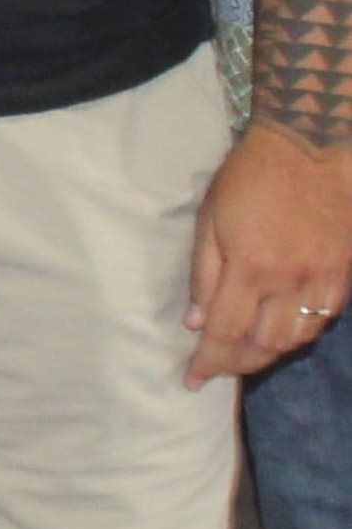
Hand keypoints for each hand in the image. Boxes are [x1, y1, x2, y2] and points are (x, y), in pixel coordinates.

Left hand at [185, 120, 351, 385]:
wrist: (311, 148)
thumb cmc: (249, 178)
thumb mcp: (210, 219)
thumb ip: (203, 276)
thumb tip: (197, 323)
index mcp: (249, 268)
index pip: (226, 333)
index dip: (209, 362)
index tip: (192, 381)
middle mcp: (290, 282)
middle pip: (265, 345)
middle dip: (238, 364)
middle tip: (218, 369)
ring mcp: (323, 279)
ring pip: (298, 338)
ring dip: (270, 353)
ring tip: (246, 354)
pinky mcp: (344, 272)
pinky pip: (323, 318)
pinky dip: (300, 332)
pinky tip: (283, 329)